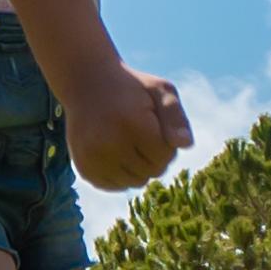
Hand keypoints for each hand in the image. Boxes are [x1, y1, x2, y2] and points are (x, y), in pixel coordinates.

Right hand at [64, 65, 192, 193]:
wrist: (86, 83)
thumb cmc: (131, 88)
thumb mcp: (159, 90)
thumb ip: (176, 117)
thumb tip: (186, 145)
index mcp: (130, 123)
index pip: (165, 156)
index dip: (166, 141)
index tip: (155, 122)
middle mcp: (107, 144)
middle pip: (152, 171)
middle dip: (154, 154)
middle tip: (141, 130)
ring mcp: (92, 159)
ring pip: (135, 182)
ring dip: (139, 166)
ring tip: (129, 140)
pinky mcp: (84, 169)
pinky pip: (117, 186)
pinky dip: (121, 174)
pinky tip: (116, 152)